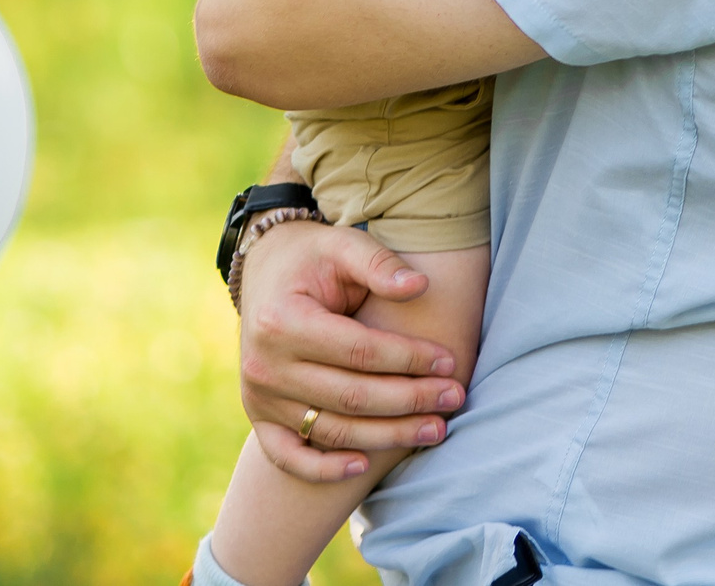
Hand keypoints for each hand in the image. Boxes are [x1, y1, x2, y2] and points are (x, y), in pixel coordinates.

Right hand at [237, 218, 469, 483]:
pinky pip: (287, 456)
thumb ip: (379, 263)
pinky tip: (364, 467)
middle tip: (455, 397)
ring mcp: (259, 396)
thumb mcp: (344, 245)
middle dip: (410, 401)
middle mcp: (265, 365)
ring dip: (386, 436)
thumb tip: (420, 286)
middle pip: (351, 396)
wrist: (264, 272)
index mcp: (283, 321)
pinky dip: (322, 469)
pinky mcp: (259, 416)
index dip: (409, 359)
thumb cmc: (314, 258)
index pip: (360, 351)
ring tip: (435, 430)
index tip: (450, 360)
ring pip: (331, 430)